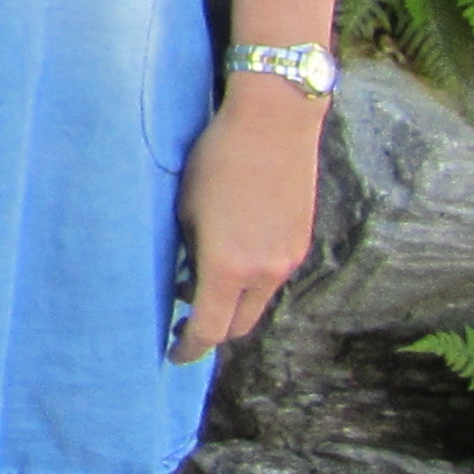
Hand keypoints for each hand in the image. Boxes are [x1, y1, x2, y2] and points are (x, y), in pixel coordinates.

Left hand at [171, 73, 326, 362]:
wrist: (275, 121)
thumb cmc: (216, 158)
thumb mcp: (185, 208)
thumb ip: (188, 253)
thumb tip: (185, 280)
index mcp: (228, 266)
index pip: (210, 330)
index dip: (189, 348)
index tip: (172, 353)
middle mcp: (265, 272)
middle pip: (238, 326)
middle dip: (211, 331)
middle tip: (182, 319)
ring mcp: (288, 259)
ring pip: (257, 302)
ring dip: (231, 303)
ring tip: (199, 279)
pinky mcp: (301, 242)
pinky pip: (272, 278)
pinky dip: (249, 281)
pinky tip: (229, 255)